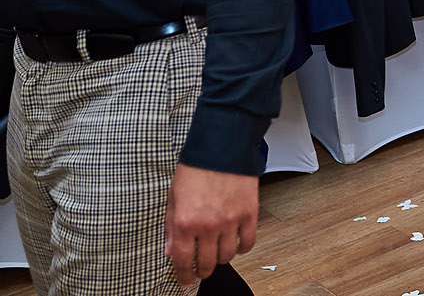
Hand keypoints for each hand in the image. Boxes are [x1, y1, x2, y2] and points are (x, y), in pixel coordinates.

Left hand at [164, 165, 258, 285]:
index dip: (184, 275)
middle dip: (203, 271)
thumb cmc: (196, 167)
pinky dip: (243, 248)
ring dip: (222, 259)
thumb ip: (170, 227)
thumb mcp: (173, 197)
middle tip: (202, 270)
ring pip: (227, 256)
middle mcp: (207, 225)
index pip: (183, 261)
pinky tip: (237, 245)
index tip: (185, 280)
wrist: (222, 146)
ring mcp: (230, 221)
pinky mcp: (249, 213)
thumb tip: (170, 249)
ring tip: (219, 255)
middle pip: (207, 263)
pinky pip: (248, 241)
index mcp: (184, 222)